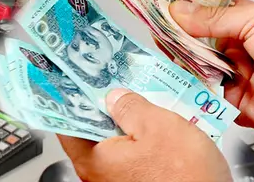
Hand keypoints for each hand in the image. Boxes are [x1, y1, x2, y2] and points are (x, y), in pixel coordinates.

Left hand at [60, 89, 230, 181]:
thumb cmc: (185, 176)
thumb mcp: (157, 126)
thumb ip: (130, 106)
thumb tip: (115, 97)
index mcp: (93, 160)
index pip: (68, 124)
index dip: (74, 99)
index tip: (79, 81)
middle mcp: (99, 176)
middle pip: (92, 133)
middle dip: (106, 109)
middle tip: (117, 86)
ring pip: (114, 145)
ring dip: (127, 125)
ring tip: (142, 104)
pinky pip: (131, 158)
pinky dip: (140, 142)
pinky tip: (156, 129)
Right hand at [172, 0, 253, 155]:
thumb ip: (214, 18)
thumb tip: (178, 10)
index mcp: (247, 22)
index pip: (207, 13)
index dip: (185, 8)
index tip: (160, 1)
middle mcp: (238, 48)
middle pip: (196, 40)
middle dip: (177, 33)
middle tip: (153, 24)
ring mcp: (234, 76)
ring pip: (196, 66)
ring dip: (180, 57)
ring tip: (160, 45)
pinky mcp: (233, 103)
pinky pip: (204, 94)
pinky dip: (190, 85)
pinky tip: (174, 72)